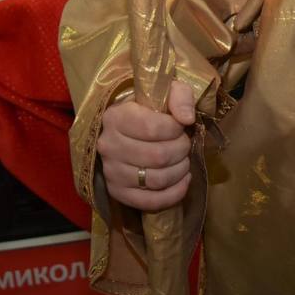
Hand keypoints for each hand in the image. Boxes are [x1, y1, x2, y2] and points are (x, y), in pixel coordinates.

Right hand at [97, 79, 194, 211]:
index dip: (175, 129)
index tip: (181, 125)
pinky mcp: (117, 192)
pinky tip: (183, 181)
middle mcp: (108, 145)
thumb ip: (179, 96)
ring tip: (184, 160)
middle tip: (185, 143)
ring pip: (156, 180)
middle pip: (158, 156)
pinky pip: (150, 202)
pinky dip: (174, 194)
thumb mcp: (165, 91)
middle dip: (181, 150)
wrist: (127, 128)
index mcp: (116, 116)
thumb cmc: (148, 108)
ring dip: (180, 171)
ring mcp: (111, 172)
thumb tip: (187, 118)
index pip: (152, 128)